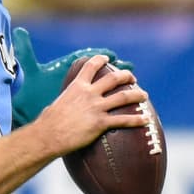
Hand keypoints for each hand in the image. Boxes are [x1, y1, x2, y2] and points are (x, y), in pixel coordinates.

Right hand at [11, 27, 134, 127]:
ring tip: (144, 95)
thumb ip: (66, 100)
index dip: (101, 60)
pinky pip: (124, 120)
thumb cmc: (48, 123)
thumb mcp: (56, 103)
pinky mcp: (101, 123)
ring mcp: (96, 107)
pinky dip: (137, 120)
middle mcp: (89, 93)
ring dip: (137, 95)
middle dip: (126, 76)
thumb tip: (64, 103)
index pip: (91, 66)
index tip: (108, 58)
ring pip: (124, 97)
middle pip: (114, 79)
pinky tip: (146, 120)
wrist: (48, 135)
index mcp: (77, 86)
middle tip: (132, 78)